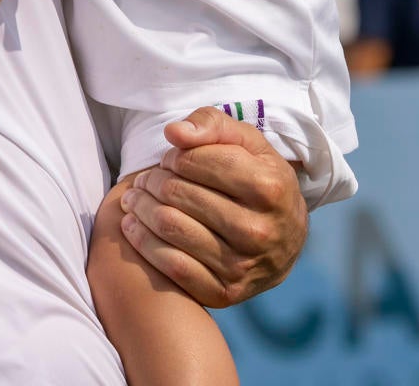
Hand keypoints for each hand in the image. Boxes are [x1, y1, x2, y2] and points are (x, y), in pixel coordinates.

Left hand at [118, 107, 307, 306]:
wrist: (286, 241)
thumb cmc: (259, 181)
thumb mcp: (247, 144)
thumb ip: (212, 125)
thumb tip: (174, 133)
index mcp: (269, 188)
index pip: (197, 161)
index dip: (174, 156)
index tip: (170, 159)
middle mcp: (259, 230)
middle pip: (179, 194)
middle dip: (153, 180)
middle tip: (146, 178)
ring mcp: (243, 266)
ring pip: (170, 227)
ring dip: (140, 207)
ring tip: (133, 197)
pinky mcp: (225, 293)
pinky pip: (171, 267)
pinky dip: (142, 242)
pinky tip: (132, 225)